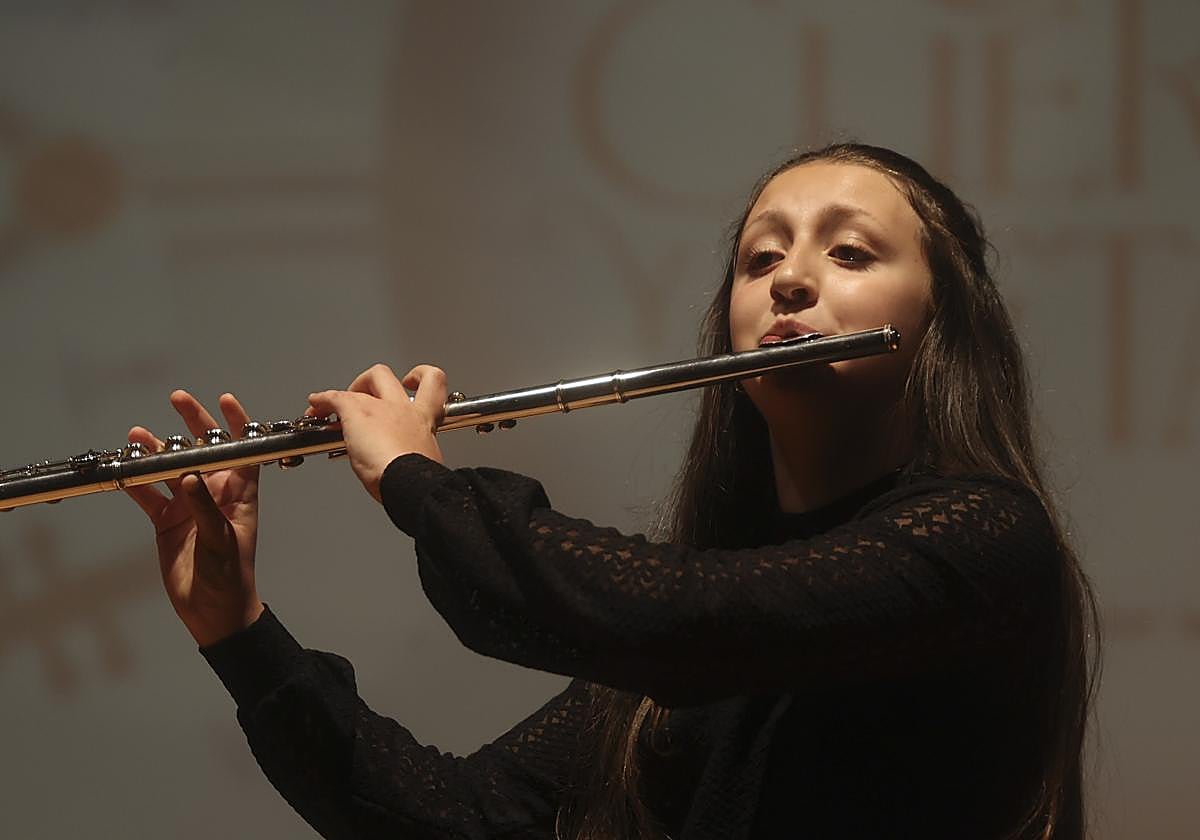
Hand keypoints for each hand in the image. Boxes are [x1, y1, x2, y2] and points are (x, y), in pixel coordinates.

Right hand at [125, 390, 263, 647]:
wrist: (212, 609)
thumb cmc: (229, 575)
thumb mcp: (222, 540)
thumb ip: (206, 508)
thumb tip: (191, 476)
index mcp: (239, 494)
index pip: (242, 451)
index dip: (237, 425)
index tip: (225, 400)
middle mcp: (214, 494)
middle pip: (204, 450)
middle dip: (193, 424)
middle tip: (178, 399)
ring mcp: (189, 506)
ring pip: (172, 469)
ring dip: (157, 451)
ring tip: (138, 434)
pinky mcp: (167, 521)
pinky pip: (149, 495)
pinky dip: (137, 481)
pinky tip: (125, 468)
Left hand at [308, 364, 445, 502]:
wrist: (408, 481)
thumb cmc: (416, 480)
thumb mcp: (424, 464)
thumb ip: (416, 458)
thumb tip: (409, 468)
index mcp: (424, 421)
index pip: (433, 386)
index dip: (421, 378)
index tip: (410, 385)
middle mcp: (403, 409)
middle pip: (388, 375)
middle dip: (372, 380)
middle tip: (362, 397)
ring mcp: (381, 409)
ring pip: (367, 378)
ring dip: (350, 387)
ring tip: (337, 404)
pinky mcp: (358, 413)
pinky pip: (335, 397)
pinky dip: (322, 400)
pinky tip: (315, 405)